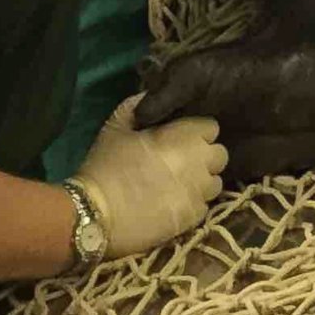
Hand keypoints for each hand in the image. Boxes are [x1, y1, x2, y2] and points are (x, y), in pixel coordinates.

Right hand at [73, 97, 227, 257]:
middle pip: (219, 155)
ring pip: (215, 183)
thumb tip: (149, 97)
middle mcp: (201, 162)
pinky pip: (204, 207)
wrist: (95, 213)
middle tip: (181, 164)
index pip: (211, 127)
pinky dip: (192, 205)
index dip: (196, 133)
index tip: (179, 140)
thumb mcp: (116, 127)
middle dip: (204, 158)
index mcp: (186, 135)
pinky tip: (171, 206)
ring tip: (178, 187)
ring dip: (201, 183)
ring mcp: (199, 192)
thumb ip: (137, 107)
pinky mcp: (193, 218)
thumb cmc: (104, 166)